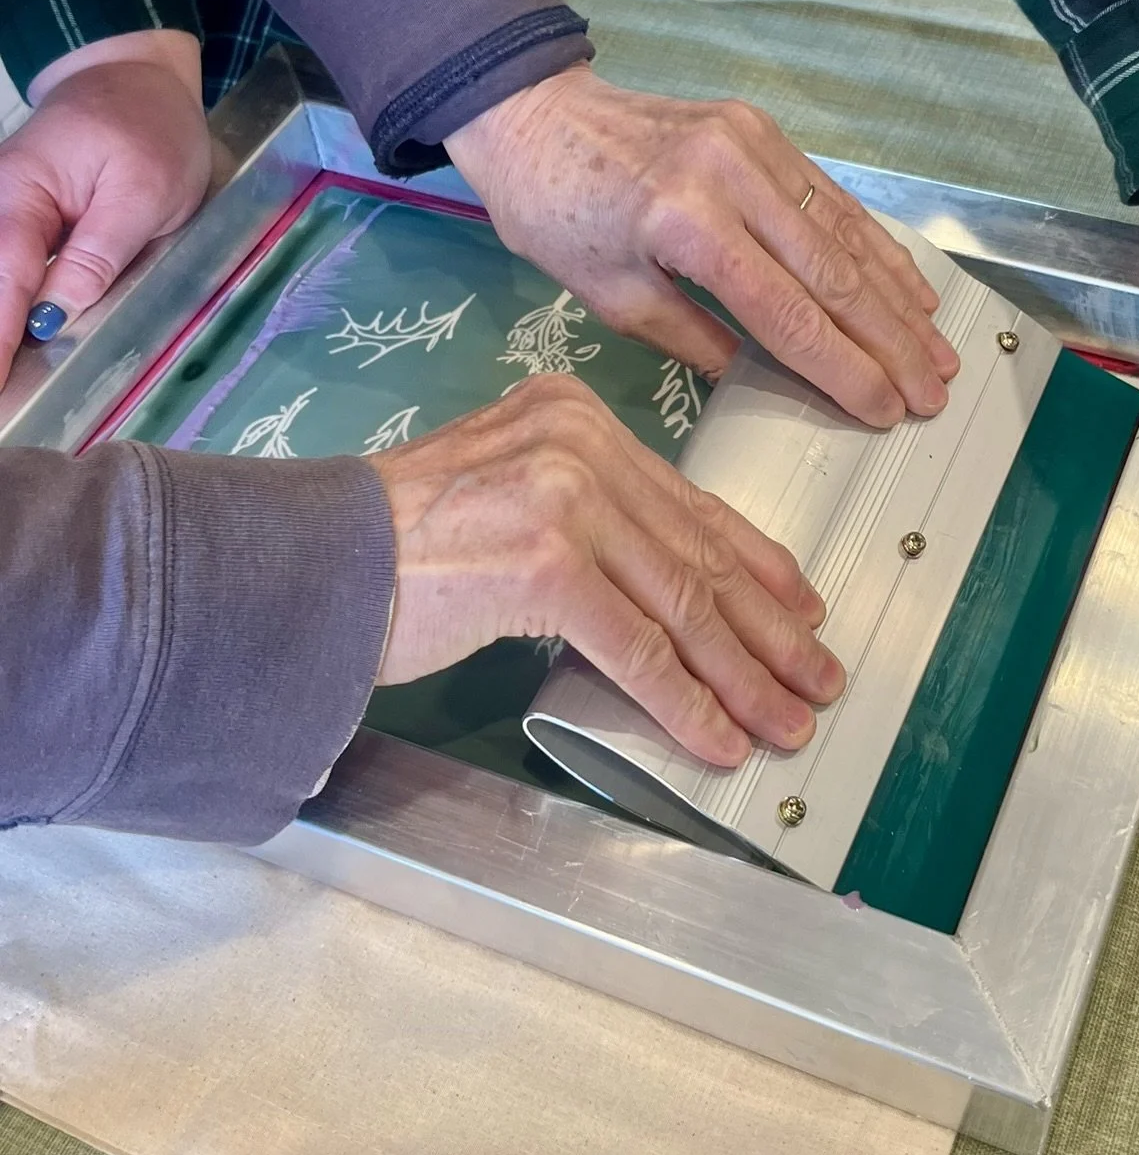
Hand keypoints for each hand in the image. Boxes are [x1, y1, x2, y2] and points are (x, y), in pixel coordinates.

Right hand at [0, 30, 210, 388]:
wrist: (134, 77)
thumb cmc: (149, 126)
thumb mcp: (145, 190)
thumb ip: (100, 250)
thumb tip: (59, 310)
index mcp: (23, 193)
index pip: (5, 281)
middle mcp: (0, 205)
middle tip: (4, 400)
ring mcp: (6, 214)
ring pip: (0, 282)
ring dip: (6, 326)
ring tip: (10, 384)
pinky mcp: (21, 225)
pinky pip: (10, 273)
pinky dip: (13, 307)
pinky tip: (15, 347)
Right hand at [373, 373, 844, 763]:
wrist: (307, 559)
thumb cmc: (392, 545)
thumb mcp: (504, 498)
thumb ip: (583, 518)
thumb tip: (666, 590)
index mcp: (573, 416)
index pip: (688, 500)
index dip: (758, 564)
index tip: (804, 607)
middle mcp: (578, 443)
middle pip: (697, 553)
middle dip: (768, 630)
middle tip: (815, 678)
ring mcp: (564, 498)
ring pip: (681, 605)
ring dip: (742, 677)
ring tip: (783, 721)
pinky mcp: (545, 562)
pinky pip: (637, 649)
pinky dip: (684, 703)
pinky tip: (716, 737)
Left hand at [446, 66, 959, 425]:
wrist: (535, 117)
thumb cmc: (558, 216)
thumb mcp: (613, 298)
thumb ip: (697, 341)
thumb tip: (769, 383)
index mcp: (686, 225)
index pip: (788, 313)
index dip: (844, 368)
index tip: (885, 410)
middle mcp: (732, 177)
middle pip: (833, 275)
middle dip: (890, 342)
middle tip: (931, 391)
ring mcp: (754, 144)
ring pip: (846, 232)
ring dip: (898, 297)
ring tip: (937, 349)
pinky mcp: (762, 128)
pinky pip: (830, 197)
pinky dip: (873, 246)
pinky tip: (905, 286)